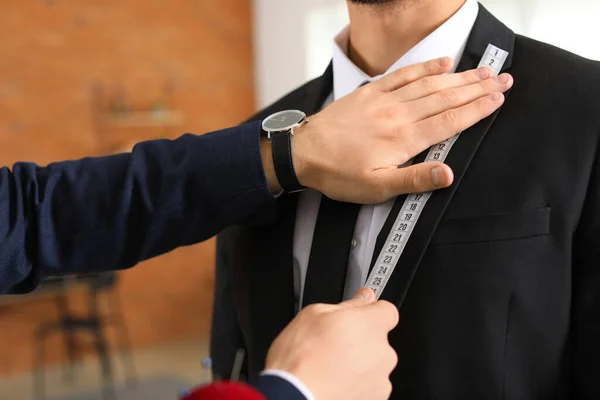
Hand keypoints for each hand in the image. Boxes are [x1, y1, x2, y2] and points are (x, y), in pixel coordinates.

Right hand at [265, 288, 398, 399]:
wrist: (294, 397)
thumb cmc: (301, 360)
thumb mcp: (315, 315)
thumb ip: (348, 304)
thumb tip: (363, 298)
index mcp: (371, 325)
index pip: (387, 310)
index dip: (371, 311)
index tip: (359, 314)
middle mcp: (383, 353)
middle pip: (378, 339)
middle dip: (360, 339)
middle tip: (333, 343)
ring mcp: (381, 380)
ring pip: (373, 364)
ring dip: (358, 363)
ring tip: (329, 366)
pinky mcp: (375, 399)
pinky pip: (368, 385)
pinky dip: (355, 383)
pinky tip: (333, 381)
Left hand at [282, 57, 512, 202]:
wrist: (303, 152)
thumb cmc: (339, 174)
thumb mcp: (376, 188)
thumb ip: (414, 179)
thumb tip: (448, 174)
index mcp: (404, 138)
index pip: (451, 120)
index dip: (478, 108)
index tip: (500, 98)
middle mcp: (399, 114)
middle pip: (447, 97)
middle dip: (478, 88)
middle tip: (504, 79)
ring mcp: (384, 100)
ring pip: (430, 84)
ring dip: (459, 76)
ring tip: (484, 70)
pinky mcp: (370, 92)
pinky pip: (403, 75)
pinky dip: (424, 67)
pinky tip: (442, 62)